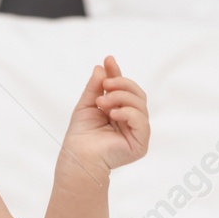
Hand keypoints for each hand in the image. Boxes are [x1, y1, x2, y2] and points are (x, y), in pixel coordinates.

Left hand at [62, 55, 148, 170]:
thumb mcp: (87, 105)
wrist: (77, 157)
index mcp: (120, 111)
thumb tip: (102, 66)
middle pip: (137, 94)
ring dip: (120, 98)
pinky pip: (141, 121)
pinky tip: (113, 114)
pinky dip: (127, 113)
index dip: (117, 73)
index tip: (108, 60)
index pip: (124, 89)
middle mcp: (131, 121)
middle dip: (121, 84)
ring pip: (140, 104)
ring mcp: (137, 132)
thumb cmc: (80, 136)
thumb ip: (95, 86)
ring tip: (102, 102)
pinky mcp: (140, 144)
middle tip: (105, 84)